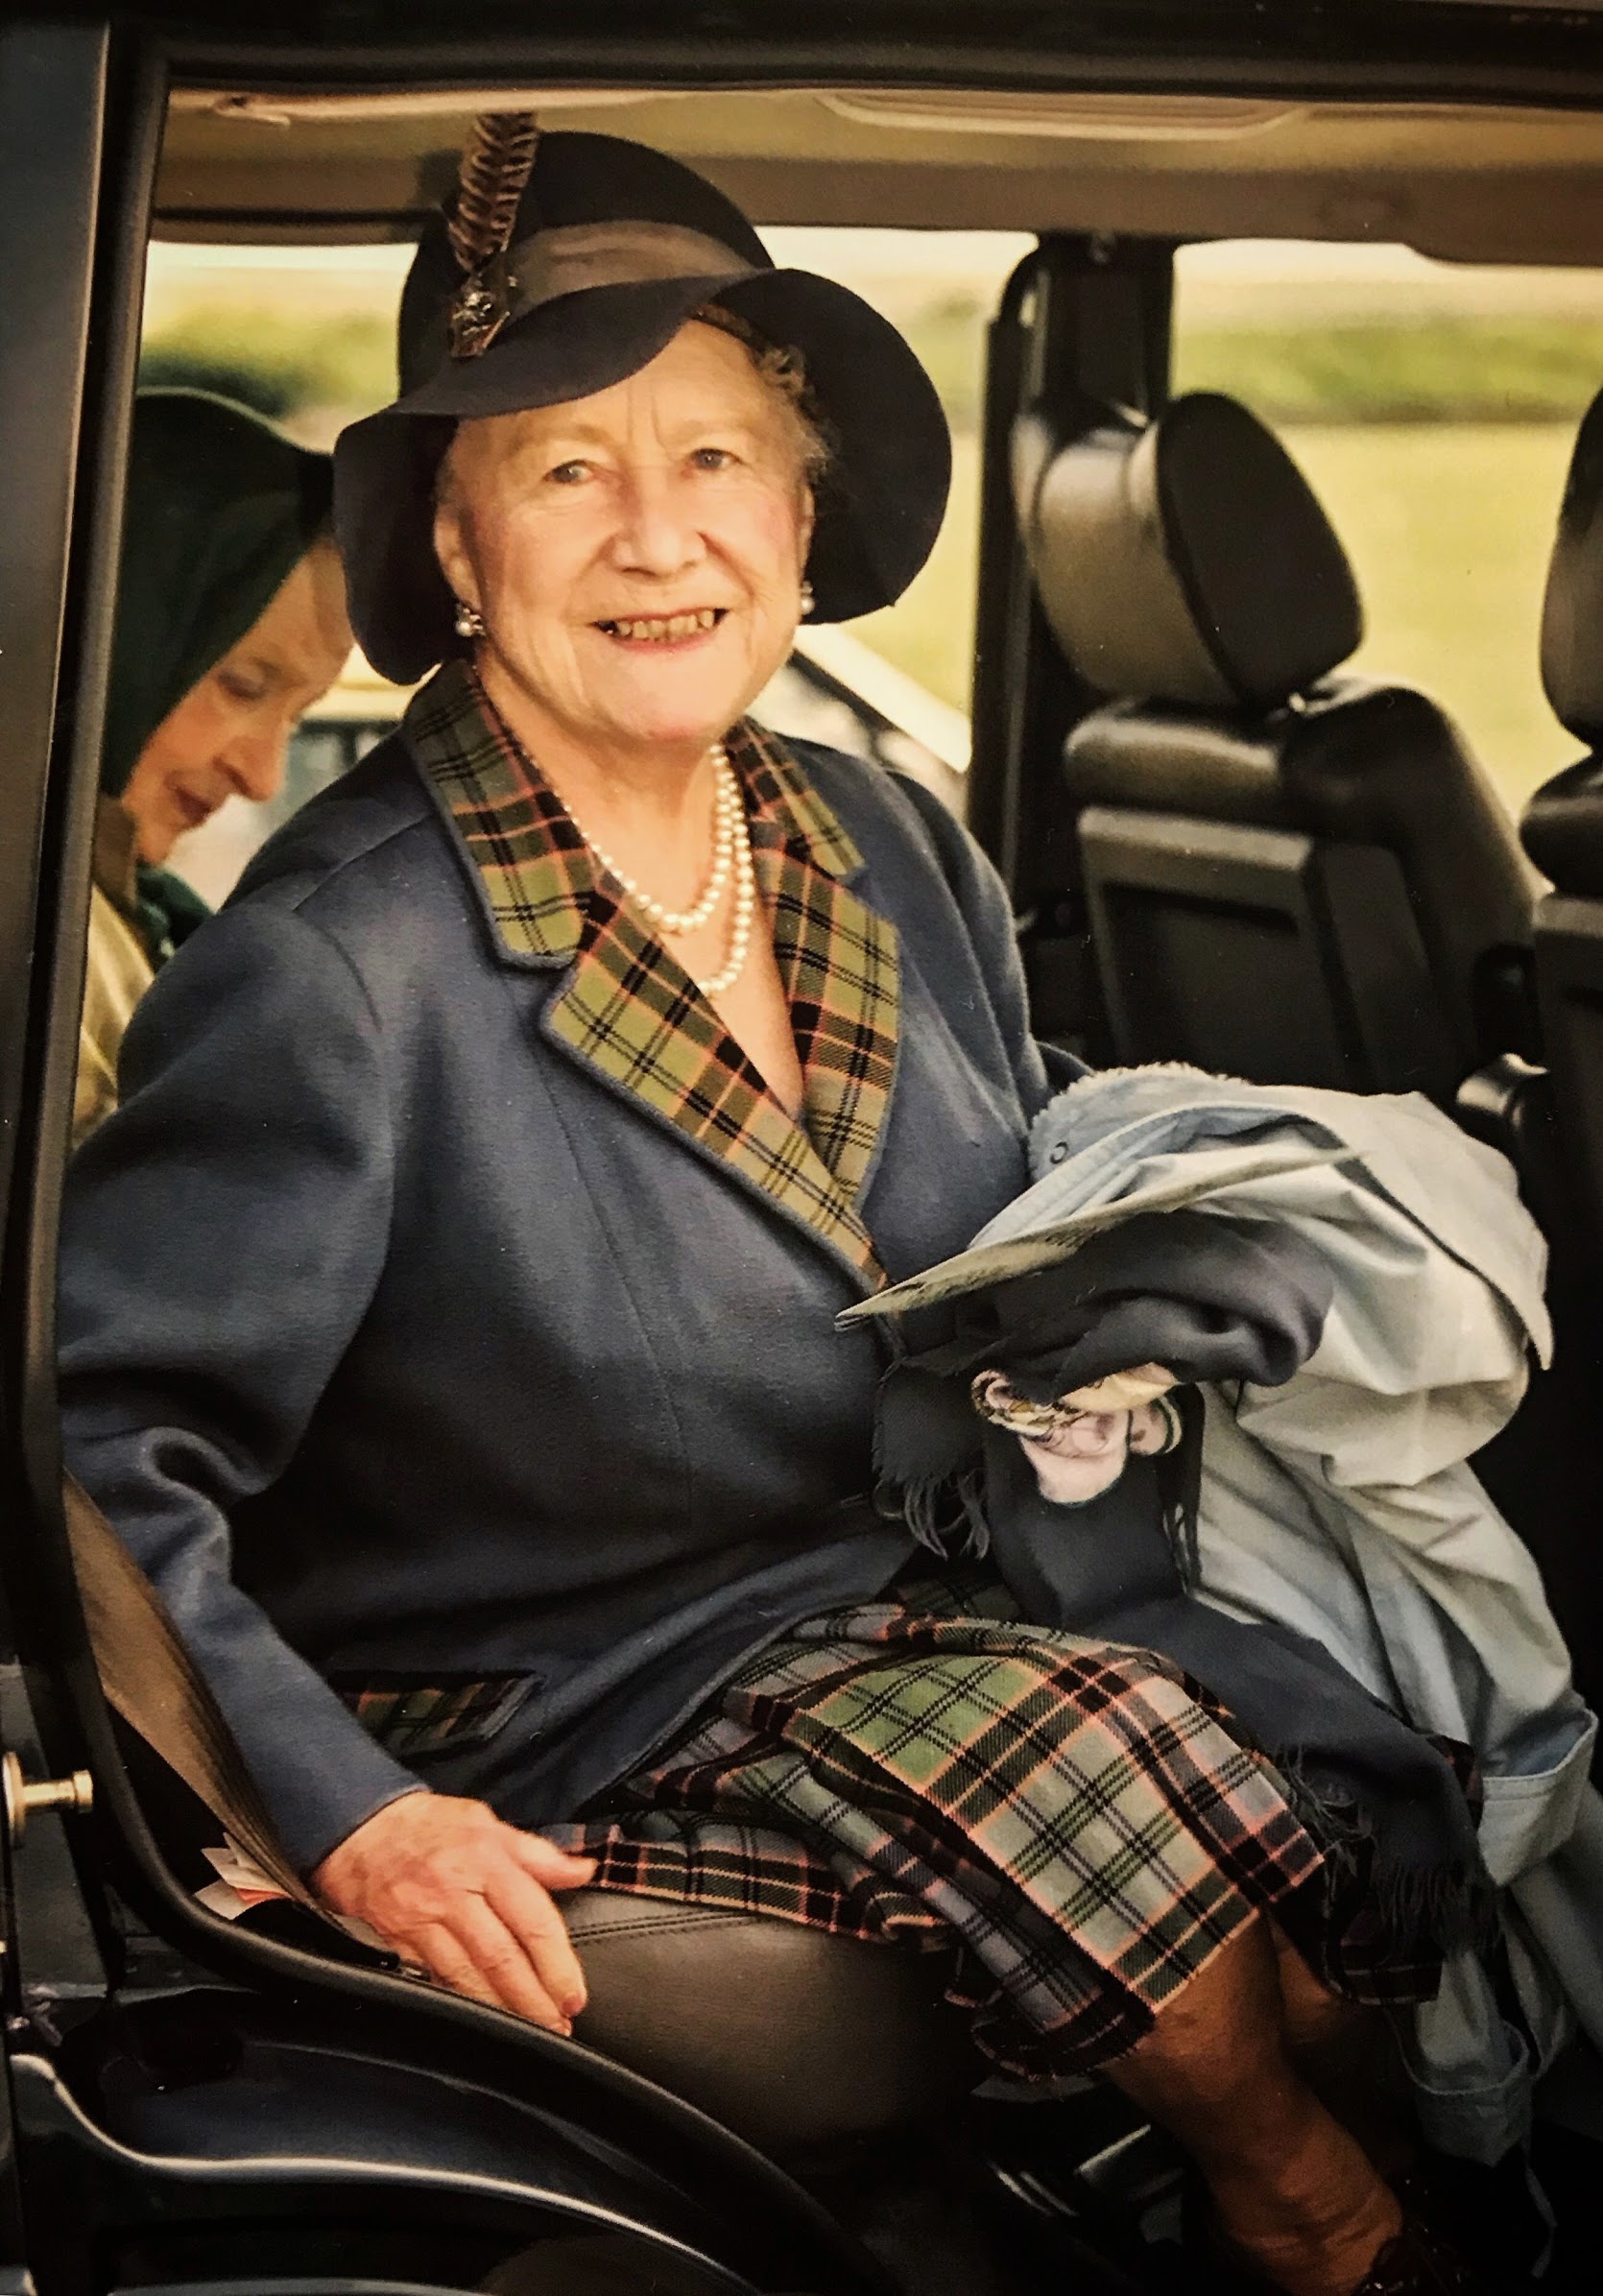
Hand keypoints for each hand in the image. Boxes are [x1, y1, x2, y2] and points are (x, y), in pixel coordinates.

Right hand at [313, 1790, 596, 2030]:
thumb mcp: (488, 1823)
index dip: (557, 1964)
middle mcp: (455, 1893)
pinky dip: (456, 2004)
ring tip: (527, 2031)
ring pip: (466, 1978)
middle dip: (534, 2000)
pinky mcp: (396, 1943)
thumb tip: (583, 1869)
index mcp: (486, 1861)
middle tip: (558, 2026)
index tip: (574, 1995)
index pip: (533, 1920)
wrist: (360, 1828)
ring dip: (500, 2012)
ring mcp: (422, 1921)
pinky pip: (430, 1981)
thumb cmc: (428, 1826)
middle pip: (502, 1958)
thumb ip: (538, 1854)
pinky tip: (475, 2023)